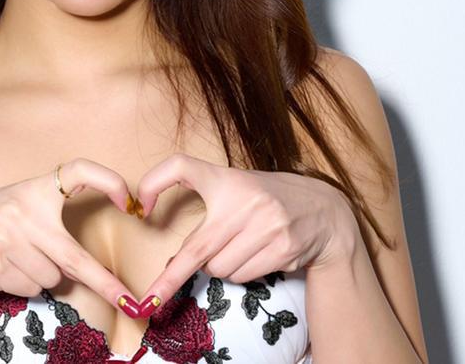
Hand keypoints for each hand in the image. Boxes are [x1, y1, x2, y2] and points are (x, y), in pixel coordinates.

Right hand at [0, 157, 145, 316]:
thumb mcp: (20, 202)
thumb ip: (50, 217)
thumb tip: (87, 262)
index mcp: (35, 189)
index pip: (77, 170)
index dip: (107, 181)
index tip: (129, 201)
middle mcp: (22, 210)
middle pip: (74, 256)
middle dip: (104, 283)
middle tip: (128, 299)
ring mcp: (6, 239)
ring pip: (51, 278)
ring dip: (42, 276)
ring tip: (17, 258)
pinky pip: (29, 288)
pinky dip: (23, 284)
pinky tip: (3, 267)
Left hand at [132, 153, 358, 315]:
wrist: (324, 209)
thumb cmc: (265, 197)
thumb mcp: (235, 184)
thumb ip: (207, 204)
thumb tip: (175, 255)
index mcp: (226, 178)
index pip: (182, 165)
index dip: (155, 181)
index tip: (140, 207)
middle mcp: (243, 200)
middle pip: (197, 250)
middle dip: (172, 277)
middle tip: (152, 300)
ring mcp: (265, 225)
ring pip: (219, 269)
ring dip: (220, 268)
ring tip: (240, 247)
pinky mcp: (282, 248)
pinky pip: (242, 277)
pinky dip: (241, 274)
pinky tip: (257, 255)